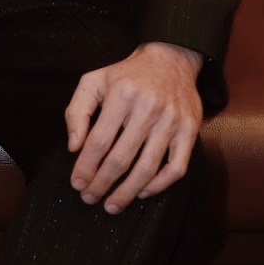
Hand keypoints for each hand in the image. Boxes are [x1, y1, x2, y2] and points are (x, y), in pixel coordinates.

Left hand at [64, 41, 202, 214]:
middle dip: (102, 184)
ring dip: (127, 192)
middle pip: (121, 158)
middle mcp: (148, 107)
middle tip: (90, 198)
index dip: (86, 167)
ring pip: (147, 168)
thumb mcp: (94, 81)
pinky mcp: (189, 131)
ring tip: (112, 205)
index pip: (99, 141)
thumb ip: (77, 111)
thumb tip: (74, 147)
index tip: (77, 183)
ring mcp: (172, 121)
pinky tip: (142, 192)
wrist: (170, 60)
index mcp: (122, 94)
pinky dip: (159, 186)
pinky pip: (176, 168)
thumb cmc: (126, 75)